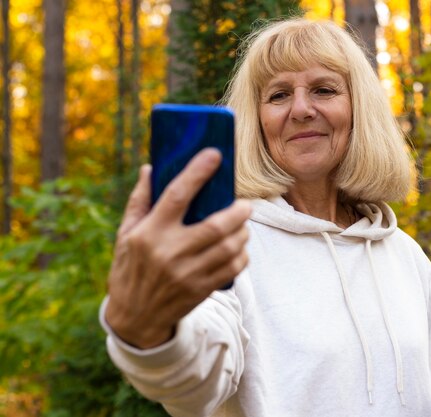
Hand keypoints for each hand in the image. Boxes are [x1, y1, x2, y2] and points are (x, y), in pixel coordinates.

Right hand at [105, 148, 250, 348]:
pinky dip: (242, 255)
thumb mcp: (125, 234)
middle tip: (244, 204)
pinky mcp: (201, 289)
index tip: (215, 154)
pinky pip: (232, 268)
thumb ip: (140, 201)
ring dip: (243, 232)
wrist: (135, 317)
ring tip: (242, 225)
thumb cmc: (130, 268)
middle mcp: (170, 252)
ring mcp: (187, 273)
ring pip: (229, 247)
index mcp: (149, 233)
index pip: (177, 195)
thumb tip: (151, 168)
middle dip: (238, 211)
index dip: (198, 172)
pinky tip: (239, 248)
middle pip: (216, 225)